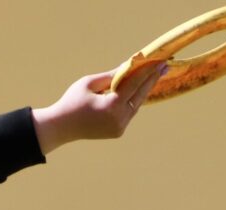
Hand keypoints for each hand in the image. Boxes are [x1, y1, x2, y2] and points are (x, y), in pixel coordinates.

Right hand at [32, 63, 165, 154]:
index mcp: (111, 106)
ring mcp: (119, 128)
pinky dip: (134, 101)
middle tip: (163, 67)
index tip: (158, 62)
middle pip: (140, 96)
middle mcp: (119, 119)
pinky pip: (129, 113)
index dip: (147, 71)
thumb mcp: (90, 83)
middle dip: (151, 81)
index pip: (134, 84)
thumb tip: (128, 66)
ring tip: (153, 77)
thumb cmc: (72, 101)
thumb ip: (111, 76)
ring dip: (143, 91)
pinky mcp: (118, 132)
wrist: (61, 127)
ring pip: (136, 106)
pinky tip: (140, 90)